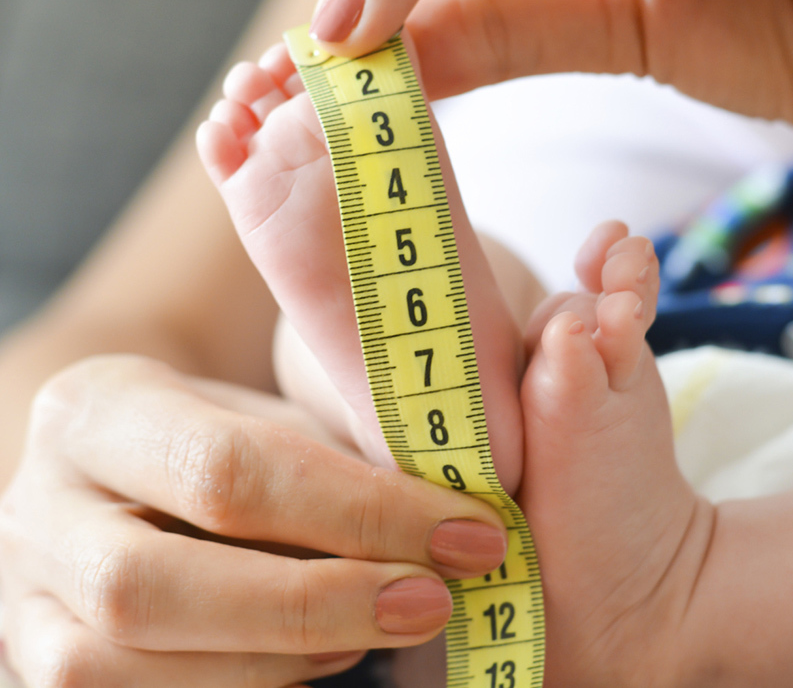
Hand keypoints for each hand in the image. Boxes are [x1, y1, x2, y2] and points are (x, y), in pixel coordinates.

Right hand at [0, 355, 506, 686]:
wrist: (121, 475)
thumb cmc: (224, 436)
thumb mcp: (273, 414)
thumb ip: (344, 449)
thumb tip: (462, 510)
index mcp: (97, 409)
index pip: (229, 469)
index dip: (360, 512)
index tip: (470, 531)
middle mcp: (38, 507)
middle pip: (158, 587)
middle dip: (319, 602)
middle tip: (435, 600)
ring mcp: (28, 600)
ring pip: (132, 665)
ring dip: (285, 658)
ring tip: (383, 624)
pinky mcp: (42, 666)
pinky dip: (250, 685)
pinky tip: (326, 656)